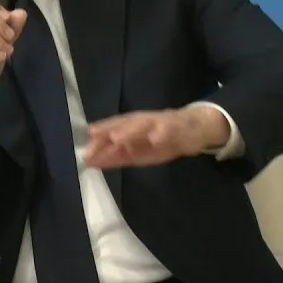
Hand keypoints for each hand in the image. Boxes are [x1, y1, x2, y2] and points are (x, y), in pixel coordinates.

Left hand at [83, 106, 229, 168]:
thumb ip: (116, 156)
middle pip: (125, 123)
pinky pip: (171, 129)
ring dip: (131, 130)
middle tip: (94, 137)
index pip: (114, 128)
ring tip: (117, 137)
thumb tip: (89, 161)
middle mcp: (145, 121)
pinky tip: (155, 138)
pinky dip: (162, 133)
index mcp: (134, 126)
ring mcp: (162, 122)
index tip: (85, 144)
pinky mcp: (180, 127)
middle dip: (110, 130)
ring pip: (145, 124)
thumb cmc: (163, 140)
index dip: (99, 134)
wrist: (197, 129)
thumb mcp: (138, 152)